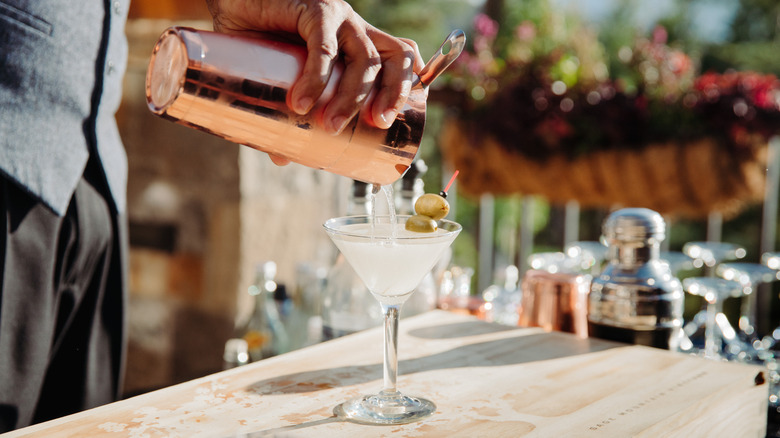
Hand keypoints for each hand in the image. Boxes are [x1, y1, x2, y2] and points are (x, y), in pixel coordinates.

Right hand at [205, 0, 423, 137]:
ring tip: (330, 125)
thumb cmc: (260, 38)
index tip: (391, 119)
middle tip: (376, 124)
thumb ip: (285, 116)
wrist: (229, 2)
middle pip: (394, 58)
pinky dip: (316, 77)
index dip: (406, 86)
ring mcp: (337, 16)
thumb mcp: (282, 78)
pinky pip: (323, 46)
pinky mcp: (312, 9)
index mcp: (357, 42)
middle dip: (392, 94)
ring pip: (364, 57)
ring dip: (352, 97)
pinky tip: (301, 102)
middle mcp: (354, 27)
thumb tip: (281, 157)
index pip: (400, 58)